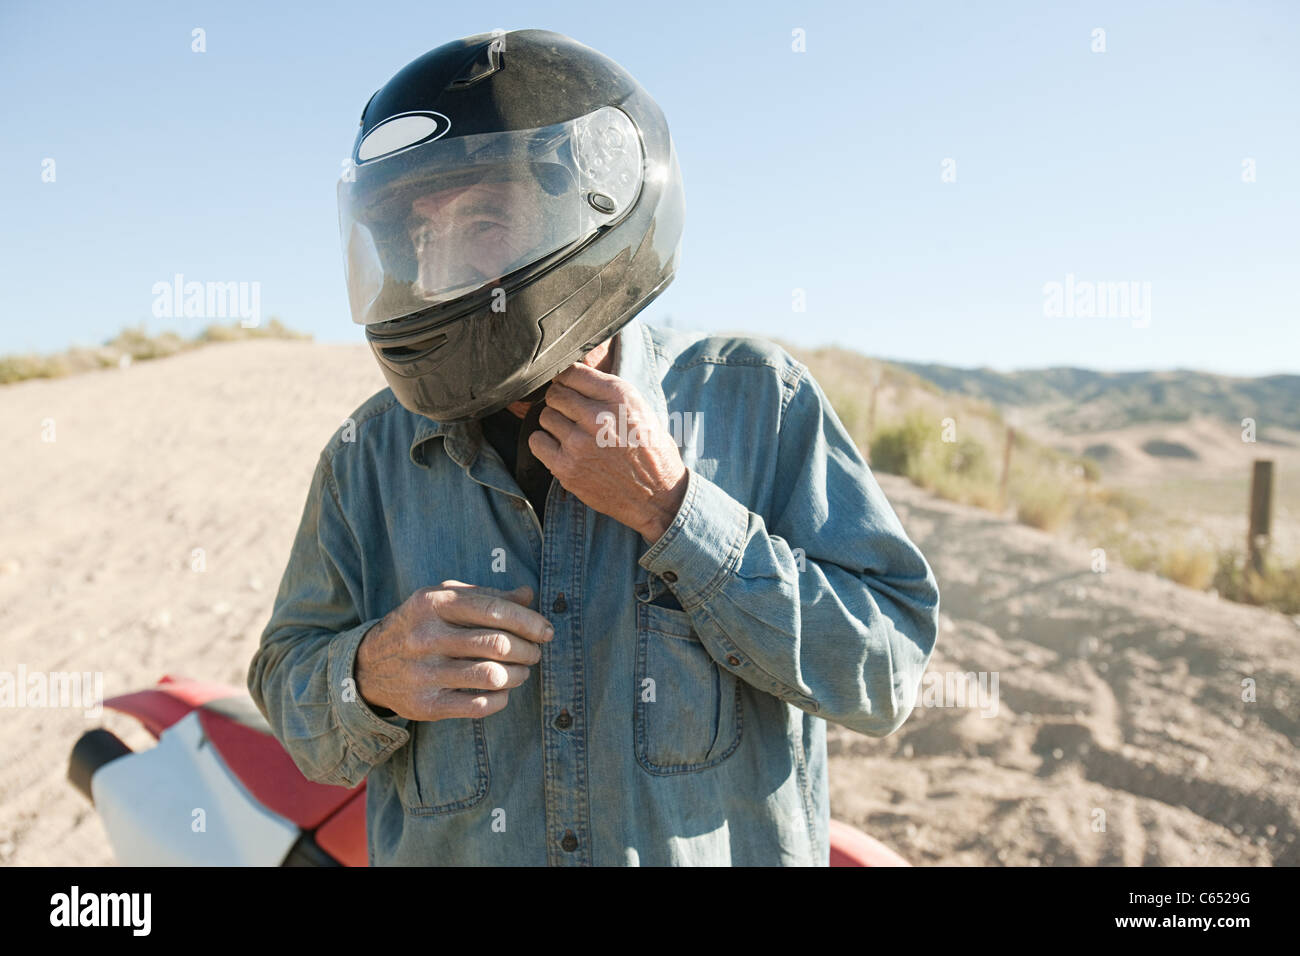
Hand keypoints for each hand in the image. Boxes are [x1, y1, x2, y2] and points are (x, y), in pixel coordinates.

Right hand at [354, 581, 552, 720]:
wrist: (368, 665)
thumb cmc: (419, 625)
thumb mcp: (443, 598)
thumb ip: (486, 595)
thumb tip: (528, 595)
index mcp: (435, 603)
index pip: (495, 609)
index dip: (529, 621)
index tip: (546, 631)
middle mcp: (427, 637)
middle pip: (498, 644)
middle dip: (528, 650)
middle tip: (535, 652)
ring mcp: (424, 673)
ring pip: (492, 676)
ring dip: (518, 675)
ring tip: (521, 671)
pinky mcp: (425, 705)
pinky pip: (478, 706)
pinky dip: (501, 699)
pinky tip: (502, 691)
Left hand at [529, 362, 688, 542]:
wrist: (657, 496)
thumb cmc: (650, 450)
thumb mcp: (640, 408)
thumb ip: (606, 390)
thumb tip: (569, 375)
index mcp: (619, 397)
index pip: (572, 372)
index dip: (567, 379)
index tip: (569, 388)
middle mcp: (599, 417)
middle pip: (555, 393)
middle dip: (561, 401)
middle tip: (572, 414)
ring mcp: (580, 444)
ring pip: (545, 416)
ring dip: (555, 423)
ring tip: (572, 433)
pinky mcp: (567, 468)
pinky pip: (537, 441)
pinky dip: (545, 443)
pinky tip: (561, 448)